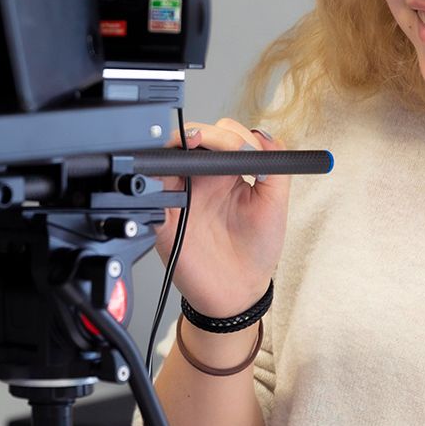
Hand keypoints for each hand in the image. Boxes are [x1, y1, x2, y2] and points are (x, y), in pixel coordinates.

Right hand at [155, 118, 288, 317]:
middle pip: (190, 139)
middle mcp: (201, 178)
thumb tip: (263, 136)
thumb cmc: (257, 250)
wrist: (237, 292)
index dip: (227, 134)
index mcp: (227, 172)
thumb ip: (275, 167)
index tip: (237, 145)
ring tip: (186, 148)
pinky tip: (170, 180)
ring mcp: (180, 195)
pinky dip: (152, 180)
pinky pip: (149, 193)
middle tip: (206, 142)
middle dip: (198, 132)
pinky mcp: (163, 216)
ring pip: (166, 157)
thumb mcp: (275, 206)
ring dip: (172, 147)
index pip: (222, 136)